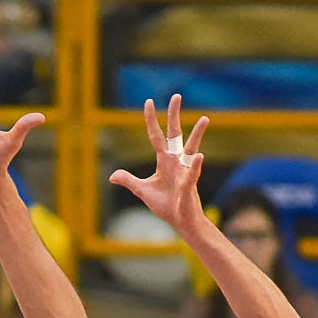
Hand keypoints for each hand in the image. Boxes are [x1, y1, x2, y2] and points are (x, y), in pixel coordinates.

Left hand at [109, 94, 210, 233]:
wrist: (181, 221)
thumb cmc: (166, 205)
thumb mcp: (143, 191)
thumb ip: (129, 181)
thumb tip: (112, 176)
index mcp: (164, 160)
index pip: (156, 135)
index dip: (151, 120)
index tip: (148, 102)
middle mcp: (176, 161)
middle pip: (175, 133)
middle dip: (174, 115)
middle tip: (176, 96)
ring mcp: (184, 171)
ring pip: (191, 148)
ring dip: (197, 134)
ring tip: (205, 119)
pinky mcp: (189, 185)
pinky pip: (192, 173)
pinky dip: (195, 165)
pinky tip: (199, 156)